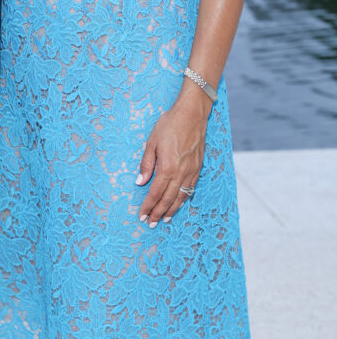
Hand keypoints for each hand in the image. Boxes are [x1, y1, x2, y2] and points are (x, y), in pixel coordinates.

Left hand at [135, 88, 209, 226]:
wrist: (192, 114)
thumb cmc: (170, 125)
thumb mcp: (152, 141)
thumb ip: (146, 163)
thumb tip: (140, 181)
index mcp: (167, 167)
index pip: (155, 193)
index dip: (148, 206)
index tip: (142, 216)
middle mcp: (180, 173)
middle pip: (168, 199)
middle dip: (158, 213)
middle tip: (151, 223)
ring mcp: (191, 171)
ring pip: (181, 197)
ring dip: (172, 210)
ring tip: (164, 219)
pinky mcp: (198, 168)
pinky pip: (190, 189)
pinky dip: (183, 199)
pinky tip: (179, 203)